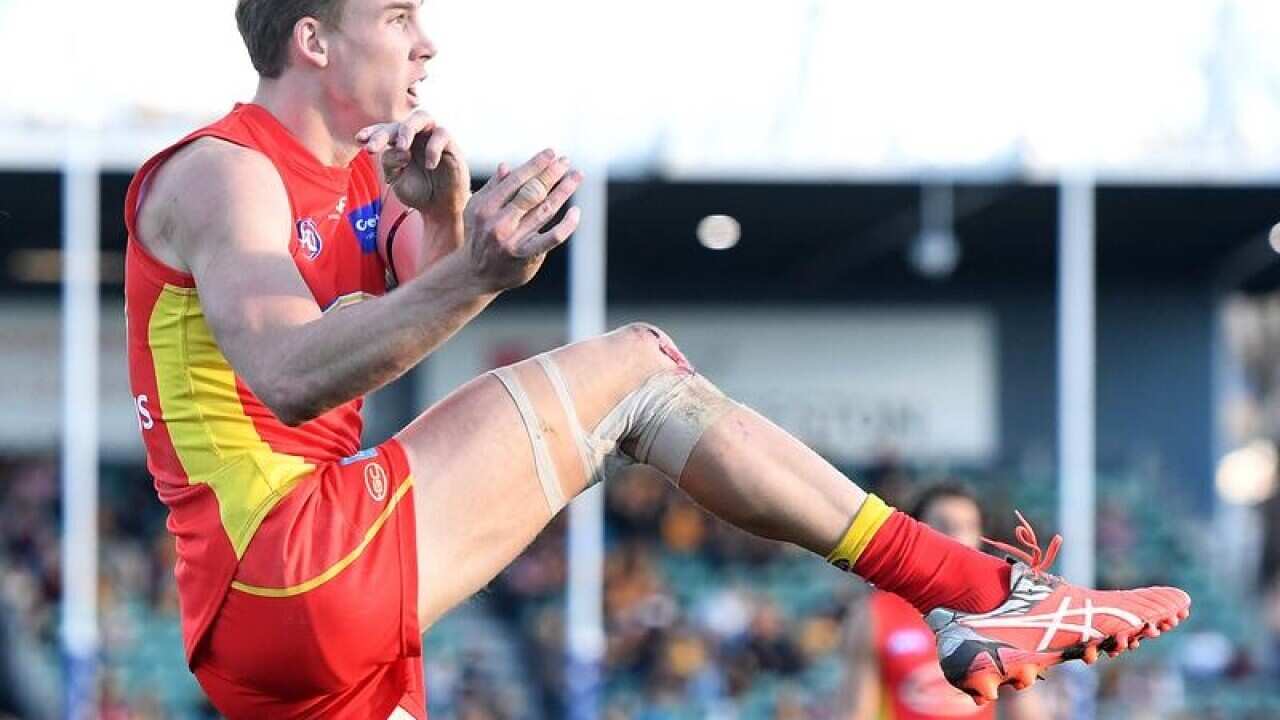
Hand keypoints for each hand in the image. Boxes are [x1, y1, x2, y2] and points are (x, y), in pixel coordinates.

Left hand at [356, 111, 469, 219]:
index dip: (372, 132)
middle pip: (400, 122)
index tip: (359, 140)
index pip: (385, 130)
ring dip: (408, 129)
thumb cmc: (418, 192)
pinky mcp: (451, 145)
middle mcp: (416, 136)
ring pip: (422, 117)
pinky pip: (441, 135)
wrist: (440, 209)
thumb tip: (401, 150)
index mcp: (400, 142)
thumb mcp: (397, 180)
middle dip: (384, 133)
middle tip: (373, 148)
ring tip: (402, 147)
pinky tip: (429, 165)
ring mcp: (433, 138)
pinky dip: (433, 148)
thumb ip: (391, 163)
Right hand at [462, 149, 582, 291]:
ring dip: (563, 191)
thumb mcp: (477, 209)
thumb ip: (493, 188)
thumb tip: (506, 166)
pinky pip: (551, 238)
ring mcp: (512, 240)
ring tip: (576, 176)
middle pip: (532, 192)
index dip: (536, 165)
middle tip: (566, 162)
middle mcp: (498, 223)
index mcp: (485, 207)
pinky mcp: (525, 256)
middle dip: (551, 174)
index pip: (516, 180)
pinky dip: (567, 225)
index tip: (552, 153)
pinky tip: (576, 212)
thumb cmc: (478, 235)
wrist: (474, 274)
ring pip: (544, 210)